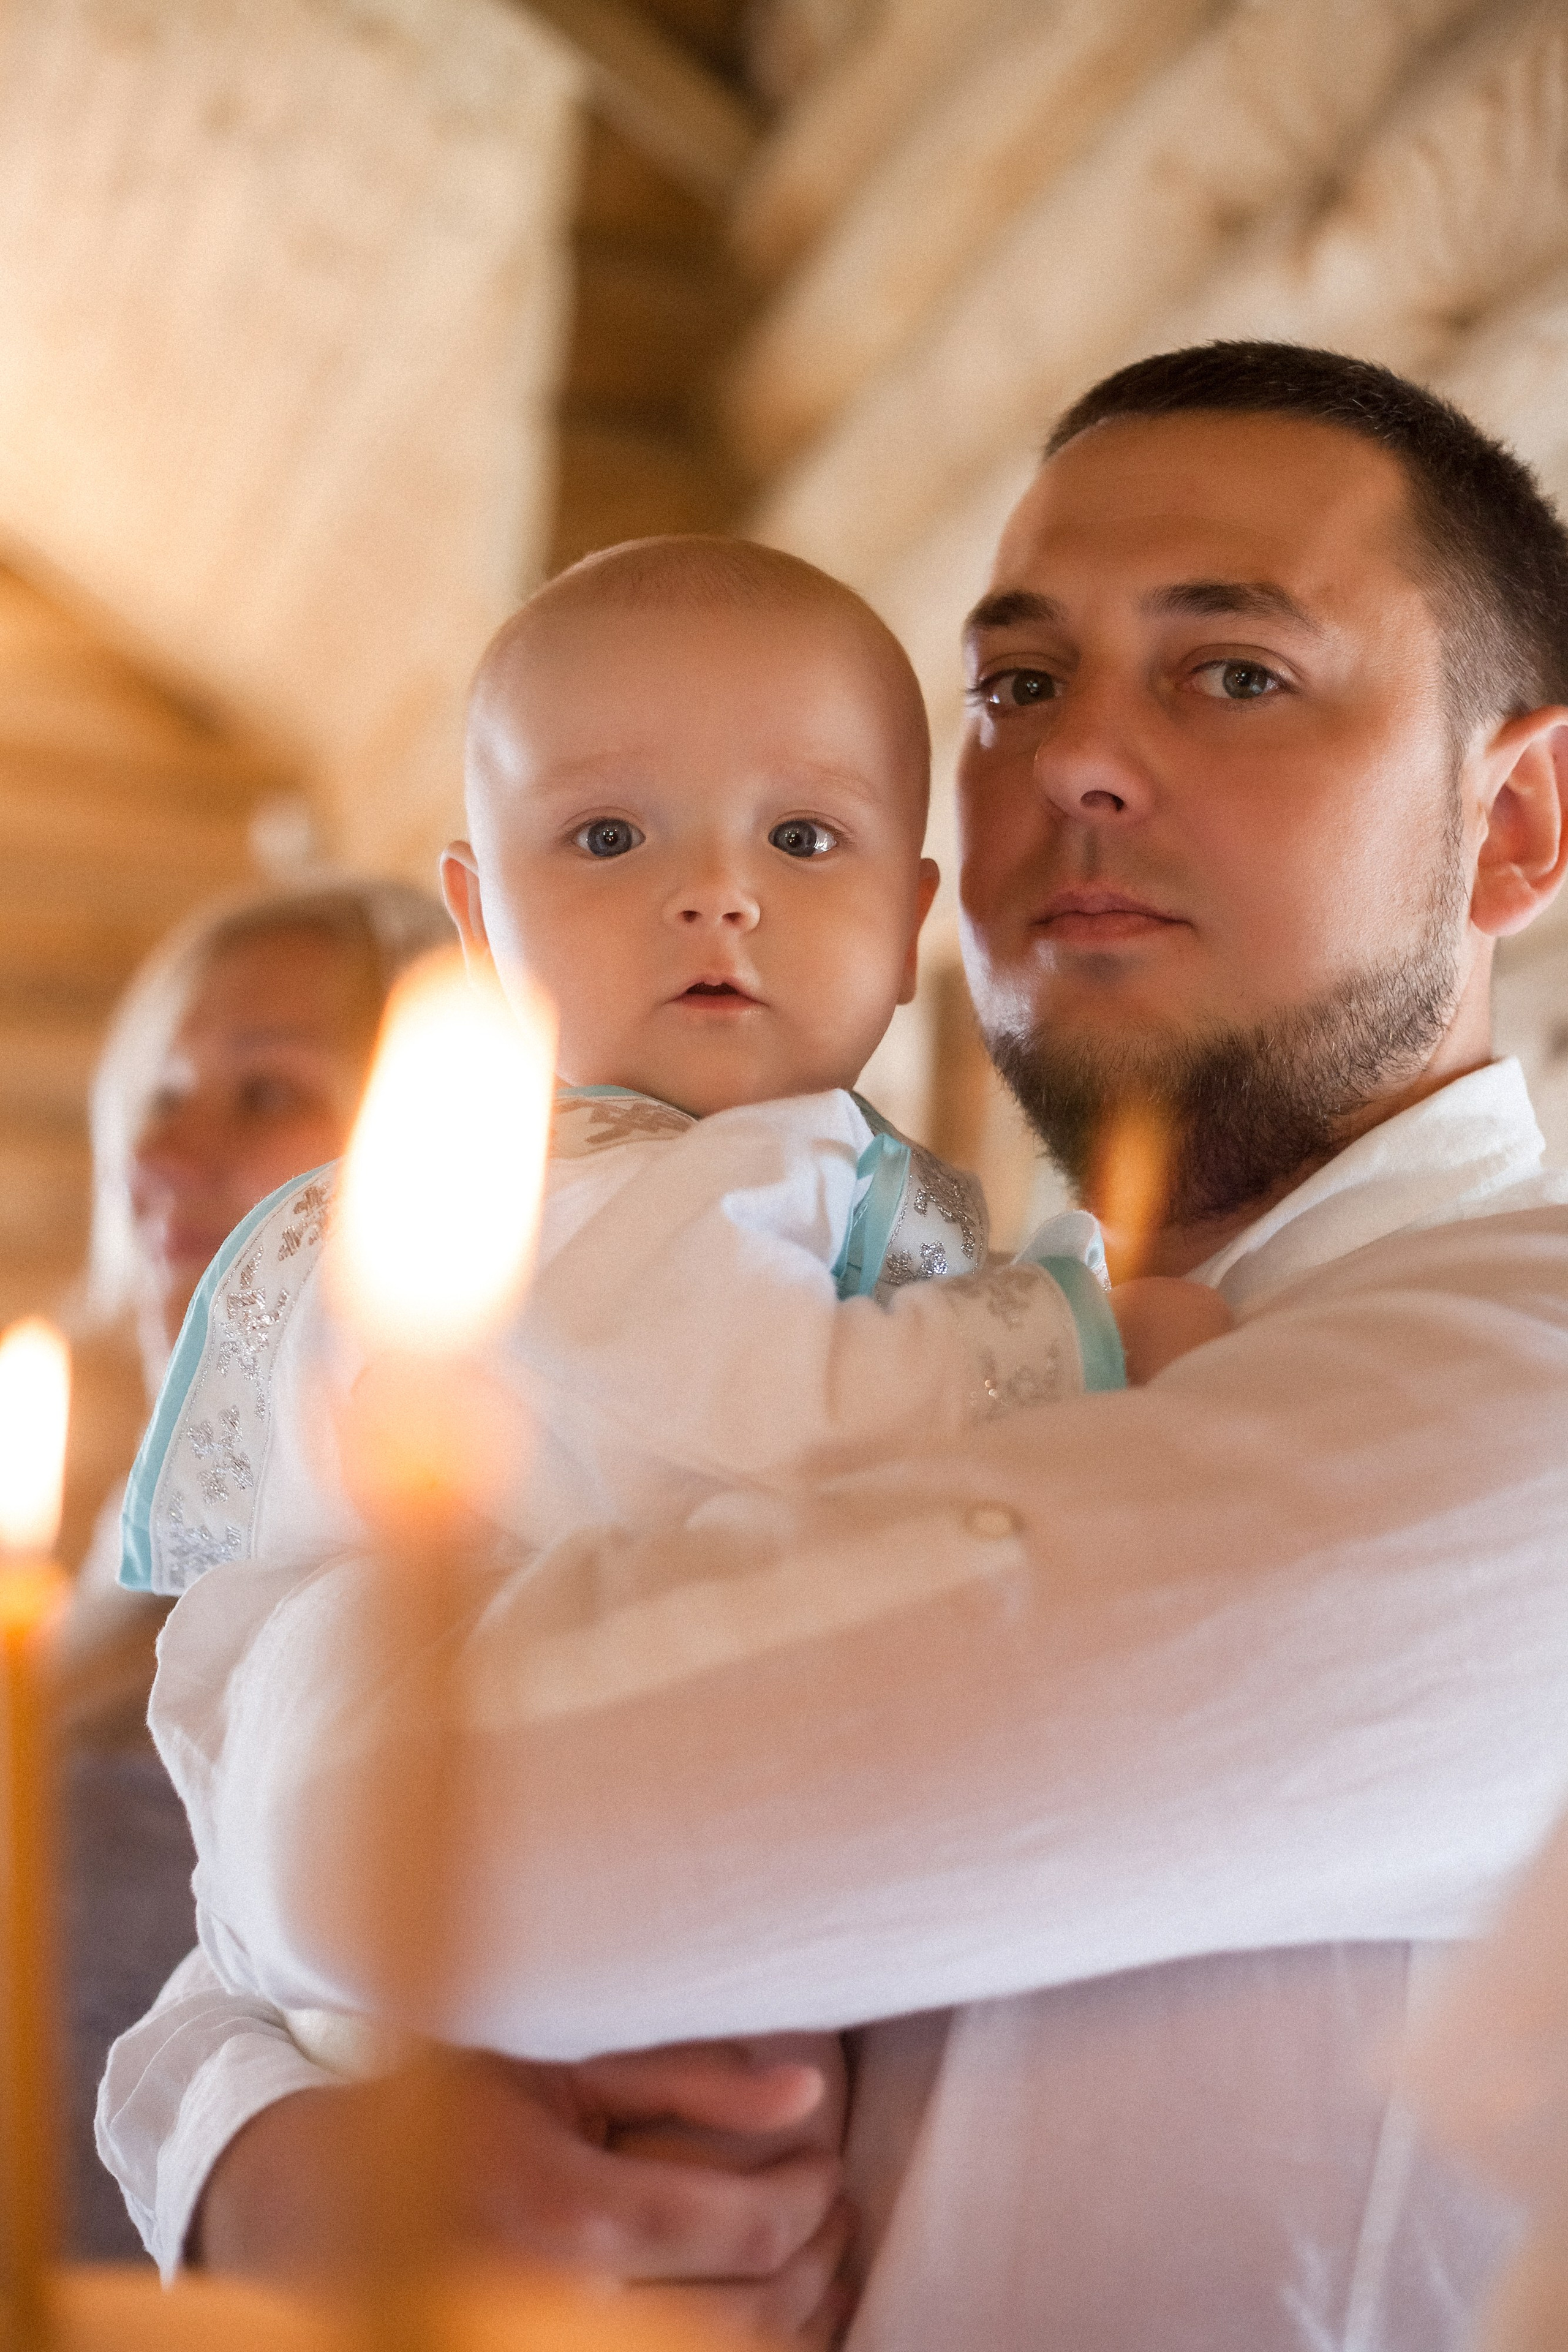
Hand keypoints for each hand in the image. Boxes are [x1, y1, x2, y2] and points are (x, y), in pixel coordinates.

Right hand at [192, 2042, 851, 2343]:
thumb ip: (689, 2076)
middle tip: (834, 2209)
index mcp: (566, 2214)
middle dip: (816, 2260)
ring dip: (793, 2325)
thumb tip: (809, 2087)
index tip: (823, 2163)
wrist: (310, 2197)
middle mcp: (554, 2310)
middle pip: (748, 2321)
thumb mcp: (560, 2063)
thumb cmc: (446, 2105)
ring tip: (816, 2265)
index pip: (744, 2231)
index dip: (808, 2197)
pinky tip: (759, 2321)